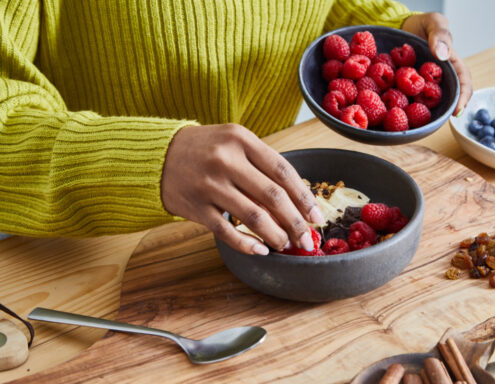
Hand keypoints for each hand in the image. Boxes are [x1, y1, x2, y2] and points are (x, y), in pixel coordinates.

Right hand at [161, 124, 322, 254]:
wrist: (157, 155)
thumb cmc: (206, 150)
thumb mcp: (234, 143)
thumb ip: (262, 166)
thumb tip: (296, 202)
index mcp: (242, 140)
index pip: (283, 172)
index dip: (304, 198)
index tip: (317, 216)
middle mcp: (226, 160)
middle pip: (273, 197)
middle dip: (296, 223)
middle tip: (307, 240)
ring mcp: (209, 184)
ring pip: (254, 217)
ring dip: (276, 235)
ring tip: (286, 245)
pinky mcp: (195, 206)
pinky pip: (227, 231)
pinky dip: (247, 244)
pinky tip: (261, 250)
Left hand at [401, 12, 472, 115]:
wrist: (402, 26)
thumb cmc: (423, 24)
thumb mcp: (435, 23)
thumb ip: (440, 35)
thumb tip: (441, 55)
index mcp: (452, 64)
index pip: (463, 83)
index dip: (463, 98)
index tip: (458, 110)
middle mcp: (440, 78)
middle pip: (449, 98)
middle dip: (446, 111)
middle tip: (441, 121)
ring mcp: (425, 84)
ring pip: (430, 103)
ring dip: (428, 112)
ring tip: (422, 123)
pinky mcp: (410, 87)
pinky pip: (411, 99)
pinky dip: (409, 108)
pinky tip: (402, 114)